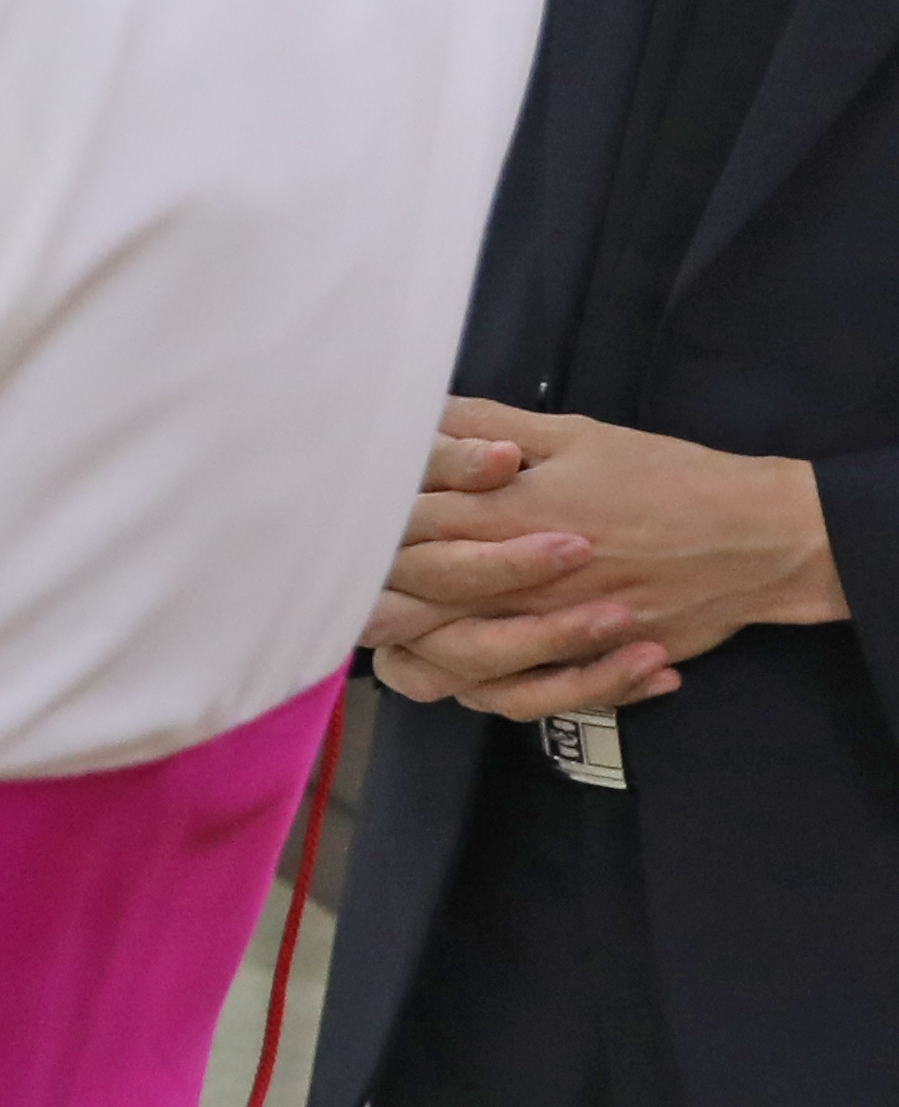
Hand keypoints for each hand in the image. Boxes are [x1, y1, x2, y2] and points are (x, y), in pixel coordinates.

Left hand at [366, 399, 841, 722]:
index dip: (363, 528)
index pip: (402, 527)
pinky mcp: (582, 664)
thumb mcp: (575, 436)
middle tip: (352, 583)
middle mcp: (518, 579)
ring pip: (447, 660)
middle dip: (370, 593)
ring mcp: (548, 629)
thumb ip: (488, 426)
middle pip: (407, 600)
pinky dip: (480, 688)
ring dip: (419, 646)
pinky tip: (468, 667)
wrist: (759, 538)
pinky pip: (513, 698)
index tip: (348, 523)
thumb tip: (422, 408)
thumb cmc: (667, 478)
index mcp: (507, 513)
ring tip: (408, 628)